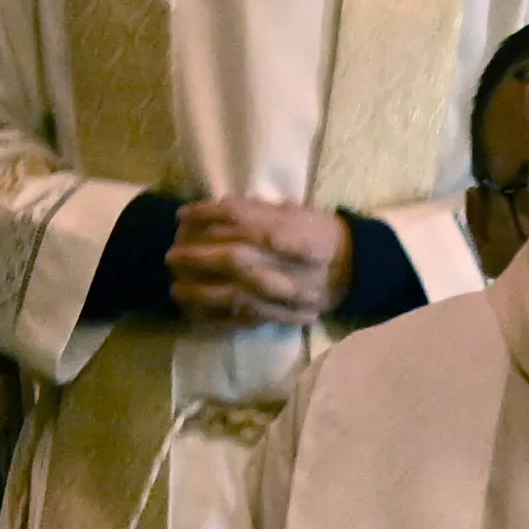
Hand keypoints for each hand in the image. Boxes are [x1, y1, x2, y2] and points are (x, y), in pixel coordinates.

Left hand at [171, 196, 356, 328]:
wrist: (357, 268)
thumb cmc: (322, 232)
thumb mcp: (298, 211)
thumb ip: (260, 211)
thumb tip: (217, 207)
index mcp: (295, 230)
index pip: (243, 219)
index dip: (208, 215)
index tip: (182, 215)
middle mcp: (291, 263)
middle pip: (236, 259)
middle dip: (198, 256)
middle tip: (172, 255)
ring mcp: (289, 293)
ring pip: (238, 294)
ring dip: (201, 292)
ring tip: (177, 289)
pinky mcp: (285, 315)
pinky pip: (246, 321)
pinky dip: (219, 320)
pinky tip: (195, 316)